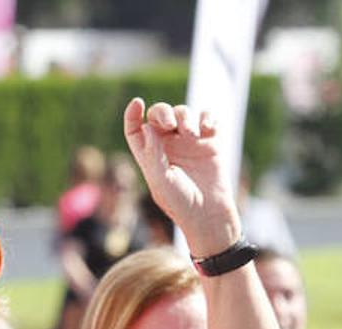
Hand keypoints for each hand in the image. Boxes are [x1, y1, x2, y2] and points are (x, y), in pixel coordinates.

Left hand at [122, 98, 241, 256]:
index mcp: (149, 154)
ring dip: (187, 117)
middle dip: (164, 112)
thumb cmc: (180, 202)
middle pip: (160, 114)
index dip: (132, 115)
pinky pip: (207, 118)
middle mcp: (167, 145)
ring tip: (192, 135)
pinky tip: (208, 129)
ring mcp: (188, 142)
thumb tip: (147, 126)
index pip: (136, 129)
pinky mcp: (209, 141)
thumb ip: (152, 154)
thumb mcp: (161, 180)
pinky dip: (207, 118)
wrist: (209, 212)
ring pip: (184, 112)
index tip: (137, 103)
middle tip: (171, 125)